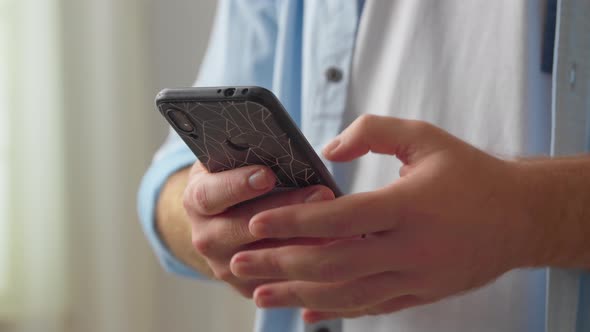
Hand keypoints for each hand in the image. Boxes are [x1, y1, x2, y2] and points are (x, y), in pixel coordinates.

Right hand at [183, 162, 334, 296]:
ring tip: (336, 223)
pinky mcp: (247, 286)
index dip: (237, 185)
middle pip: (241, 227)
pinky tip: (334, 248)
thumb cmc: (234, 179)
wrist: (221, 219)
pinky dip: (306, 266)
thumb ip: (248, 155)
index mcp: (196, 200)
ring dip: (302, 240)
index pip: (210, 194)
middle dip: (284, 210)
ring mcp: (225, 266)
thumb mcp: (232, 161)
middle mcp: (205, 237)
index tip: (267, 175)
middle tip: (321, 193)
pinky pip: (279, 281)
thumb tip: (284, 148)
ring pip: (264, 259)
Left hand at [229, 115, 533, 320]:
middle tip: (240, 262)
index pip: (341, 217)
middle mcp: (411, 248)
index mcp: (409, 205)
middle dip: (282, 265)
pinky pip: (372, 308)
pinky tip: (306, 313)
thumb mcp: (426, 137)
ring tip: (260, 295)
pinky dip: (336, 312)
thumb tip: (327, 150)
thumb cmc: (471, 173)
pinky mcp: (420, 293)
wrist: (520, 217)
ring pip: (348, 294)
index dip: (296, 221)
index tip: (259, 223)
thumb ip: (374, 132)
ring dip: (300, 295)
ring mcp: (416, 277)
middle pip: (334, 262)